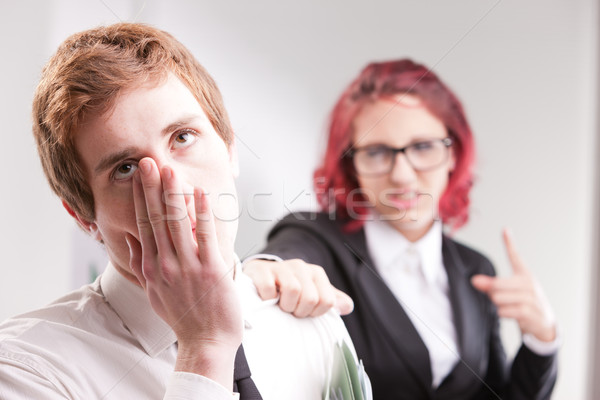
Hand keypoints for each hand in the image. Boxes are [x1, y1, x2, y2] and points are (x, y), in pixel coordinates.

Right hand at [126, 158, 241, 386]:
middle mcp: (166, 265)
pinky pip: (206, 236)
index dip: (140, 199)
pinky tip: (201, 194)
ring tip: (170, 171)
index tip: (138, 177)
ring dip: (174, 195)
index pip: (143, 226)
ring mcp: (188, 267)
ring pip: (178, 224)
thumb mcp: (153, 292)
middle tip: (148, 162)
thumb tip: (131, 239)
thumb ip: (141, 264)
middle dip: (152, 189)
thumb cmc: (182, 317)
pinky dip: (203, 214)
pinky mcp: (212, 270)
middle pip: (157, 219)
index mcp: (151, 269)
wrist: (206, 342)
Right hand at [244, 258, 353, 317]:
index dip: (316, 313)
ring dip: (286, 306)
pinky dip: (268, 300)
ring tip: (280, 305)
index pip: (327, 301)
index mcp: (316, 273)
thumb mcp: (313, 293)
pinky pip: (269, 290)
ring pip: (293, 290)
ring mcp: (281, 267)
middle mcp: (301, 267)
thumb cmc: (288, 289)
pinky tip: (267, 299)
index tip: (306, 312)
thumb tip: (347, 307)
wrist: (261, 275)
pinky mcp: (262, 271)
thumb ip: (331, 300)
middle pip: (310, 298)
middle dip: (300, 311)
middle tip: (291, 310)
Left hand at [471, 228, 555, 341]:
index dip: (509, 243)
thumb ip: (493, 284)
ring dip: (497, 304)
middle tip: (496, 296)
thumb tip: (475, 281)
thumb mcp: (511, 291)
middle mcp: (529, 284)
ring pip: (498, 297)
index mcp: (524, 275)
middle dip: (491, 291)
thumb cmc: (524, 303)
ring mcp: (532, 298)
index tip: (505, 229)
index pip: (515, 257)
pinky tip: (508, 312)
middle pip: (496, 284)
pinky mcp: (531, 313)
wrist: (544, 324)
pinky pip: (504, 311)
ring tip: (506, 306)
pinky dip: (502, 313)